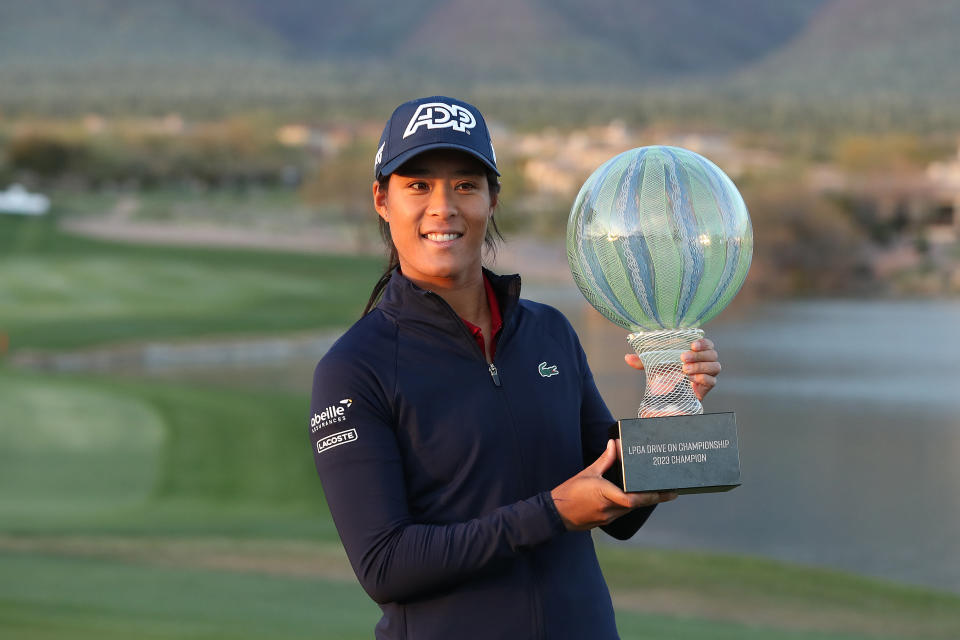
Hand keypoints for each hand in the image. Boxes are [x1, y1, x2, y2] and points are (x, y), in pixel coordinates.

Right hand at [550, 440, 677, 530]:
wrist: (556, 514)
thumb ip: (604, 459)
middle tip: (669, 492)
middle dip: (653, 498)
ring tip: (657, 493)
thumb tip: (614, 444)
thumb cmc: (570, 492)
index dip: (649, 496)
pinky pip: (623, 512)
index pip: (632, 499)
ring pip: (631, 509)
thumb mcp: (588, 472)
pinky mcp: (606, 521)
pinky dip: (632, 505)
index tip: (664, 492)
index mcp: (604, 495)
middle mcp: (608, 509)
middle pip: (637, 504)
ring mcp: (608, 517)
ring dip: (643, 501)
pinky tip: (637, 498)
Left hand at [624, 338, 720, 400]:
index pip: (707, 343)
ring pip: (715, 366)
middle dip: (699, 355)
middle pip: (712, 354)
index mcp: (696, 352)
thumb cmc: (665, 374)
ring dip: (701, 366)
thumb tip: (627, 357)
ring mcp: (708, 374)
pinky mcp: (707, 386)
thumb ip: (642, 361)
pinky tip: (692, 379)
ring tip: (685, 370)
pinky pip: (712, 381)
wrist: (670, 394)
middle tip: (683, 358)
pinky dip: (704, 378)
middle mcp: (705, 361)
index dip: (703, 342)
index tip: (692, 344)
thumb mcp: (654, 366)